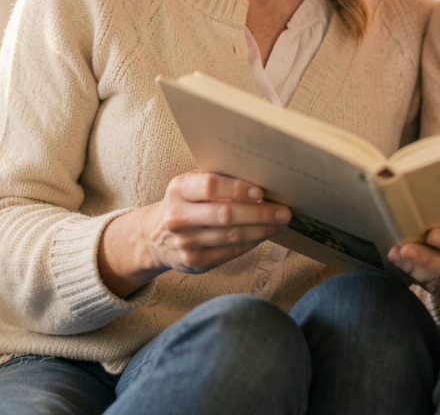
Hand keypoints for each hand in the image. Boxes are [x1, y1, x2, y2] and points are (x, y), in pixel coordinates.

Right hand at [99, 172, 290, 296]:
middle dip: (260, 213)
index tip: (261, 191)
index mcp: (178, 189)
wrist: (154, 236)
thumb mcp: (192, 185)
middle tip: (284, 211)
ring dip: (262, 230)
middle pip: (225, 215)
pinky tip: (264, 235)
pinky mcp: (194, 261)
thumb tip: (263, 177)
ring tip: (280, 223)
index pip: (210, 186)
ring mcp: (185, 242)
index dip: (237, 189)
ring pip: (232, 236)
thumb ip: (220, 180)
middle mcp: (178, 216)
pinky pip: (230, 252)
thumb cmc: (186, 202)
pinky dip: (251, 243)